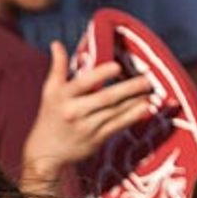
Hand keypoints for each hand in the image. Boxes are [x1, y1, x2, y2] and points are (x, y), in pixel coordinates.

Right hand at [23, 41, 159, 183]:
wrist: (46, 153)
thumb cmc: (49, 117)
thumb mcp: (49, 92)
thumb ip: (57, 67)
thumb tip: (56, 44)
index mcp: (63, 96)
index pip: (84, 83)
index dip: (101, 74)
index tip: (118, 66)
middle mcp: (74, 112)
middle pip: (105, 98)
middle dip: (128, 89)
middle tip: (147, 79)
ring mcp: (86, 128)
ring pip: (114, 112)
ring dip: (135, 102)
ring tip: (150, 92)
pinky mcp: (96, 140)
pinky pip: (117, 126)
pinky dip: (132, 117)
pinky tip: (145, 109)